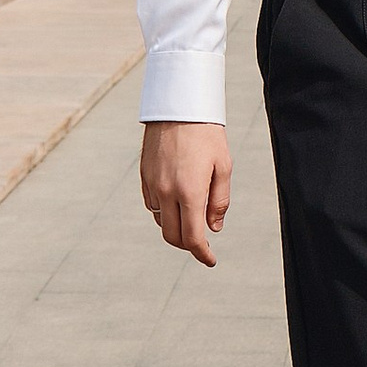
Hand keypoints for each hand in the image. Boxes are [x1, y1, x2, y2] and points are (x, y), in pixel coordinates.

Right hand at [141, 122, 232, 266]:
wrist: (178, 105)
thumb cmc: (207, 134)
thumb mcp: (223, 167)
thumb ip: (219, 201)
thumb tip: (213, 228)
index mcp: (189, 192)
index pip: (192, 237)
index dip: (202, 253)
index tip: (210, 260)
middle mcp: (166, 192)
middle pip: (173, 236)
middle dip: (188, 245)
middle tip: (203, 243)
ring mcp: (152, 184)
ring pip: (161, 221)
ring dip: (176, 227)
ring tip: (192, 218)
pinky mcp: (144, 176)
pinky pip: (152, 205)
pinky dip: (164, 211)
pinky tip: (177, 202)